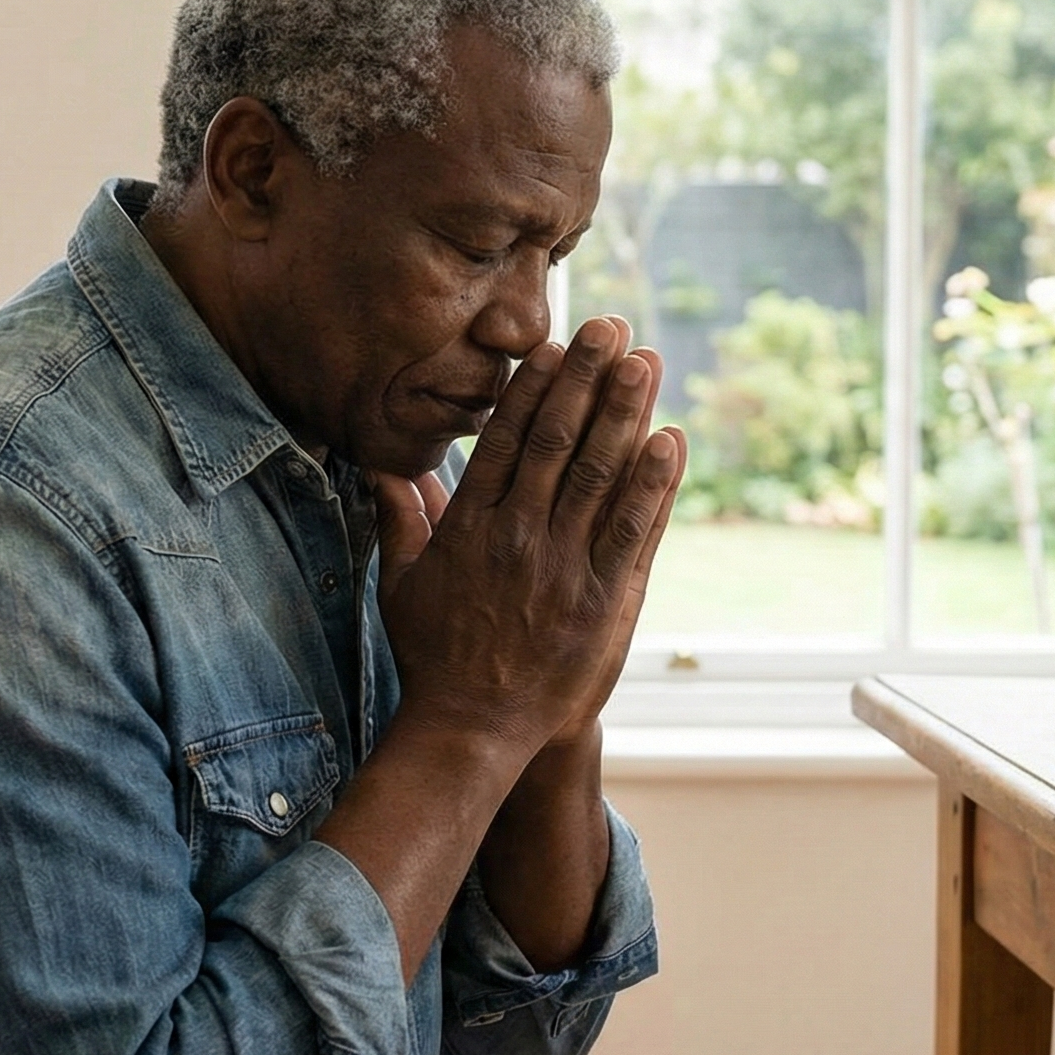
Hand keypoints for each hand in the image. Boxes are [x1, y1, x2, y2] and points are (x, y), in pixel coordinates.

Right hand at [372, 315, 688, 759]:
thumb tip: (383, 469)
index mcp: (471, 527)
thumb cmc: (434, 656)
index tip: (556, 344)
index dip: (535, 386)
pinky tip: (672, 441)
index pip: (507, 438)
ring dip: (626, 412)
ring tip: (647, 361)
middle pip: (557, 440)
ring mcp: (562, 568)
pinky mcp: (602, 602)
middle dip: (586, 378)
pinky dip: (654, 485)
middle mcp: (517, 536)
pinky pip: (633, 532)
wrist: (471, 728)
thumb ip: (400, 520)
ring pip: (598, 474)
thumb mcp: (401, 584)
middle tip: (611, 326)